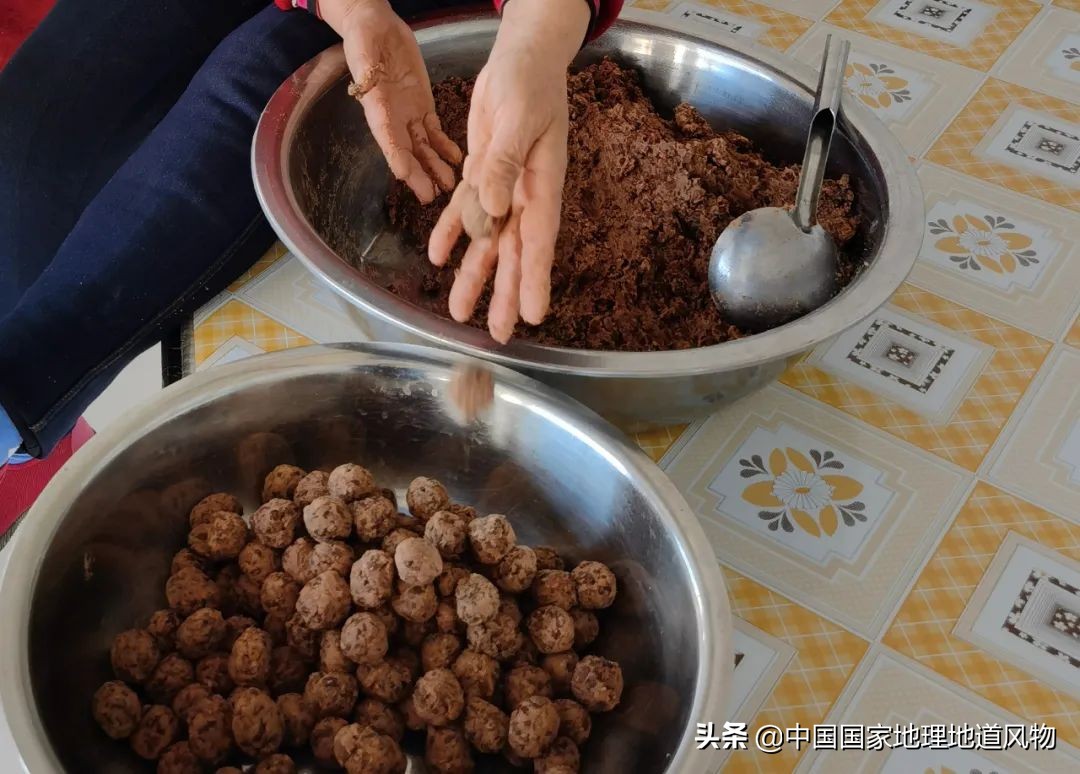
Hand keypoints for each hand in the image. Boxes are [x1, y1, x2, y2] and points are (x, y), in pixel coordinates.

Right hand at [325, 0, 460, 202]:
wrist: (375, 26)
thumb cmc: (364, 37)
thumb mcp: (363, 52)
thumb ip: (367, 71)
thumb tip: (368, 83)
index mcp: (375, 108)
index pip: (386, 138)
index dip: (396, 158)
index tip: (406, 177)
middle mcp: (392, 118)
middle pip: (406, 151)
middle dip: (418, 174)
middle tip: (430, 197)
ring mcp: (408, 114)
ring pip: (423, 147)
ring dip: (435, 166)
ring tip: (450, 184)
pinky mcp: (422, 105)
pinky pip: (434, 131)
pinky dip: (444, 146)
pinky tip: (456, 159)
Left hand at [427, 0, 590, 343]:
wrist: (520, 60)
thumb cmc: (529, 84)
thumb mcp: (517, 118)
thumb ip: (504, 165)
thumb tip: (493, 212)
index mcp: (541, 185)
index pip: (538, 242)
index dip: (534, 280)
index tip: (533, 316)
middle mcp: (524, 196)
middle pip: (513, 254)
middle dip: (505, 294)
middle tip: (499, 335)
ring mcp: (503, 189)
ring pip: (486, 242)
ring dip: (473, 275)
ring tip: (458, 313)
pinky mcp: (482, 175)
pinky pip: (465, 212)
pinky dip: (450, 233)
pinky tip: (436, 257)